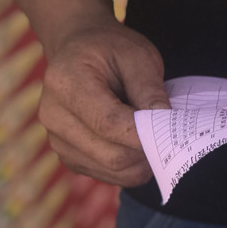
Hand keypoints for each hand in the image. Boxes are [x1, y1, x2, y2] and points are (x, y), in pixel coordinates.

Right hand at [38, 19, 168, 185]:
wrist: (78, 51)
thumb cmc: (111, 50)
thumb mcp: (139, 56)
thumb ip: (151, 91)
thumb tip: (167, 127)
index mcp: (65, 83)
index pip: (111, 125)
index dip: (147, 135)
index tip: (172, 130)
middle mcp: (54, 117)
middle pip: (115, 157)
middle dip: (148, 149)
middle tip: (165, 131)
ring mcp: (58, 142)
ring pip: (116, 172)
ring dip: (142, 160)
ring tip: (147, 132)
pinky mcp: (70, 159)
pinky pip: (112, 177)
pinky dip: (132, 166)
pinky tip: (133, 141)